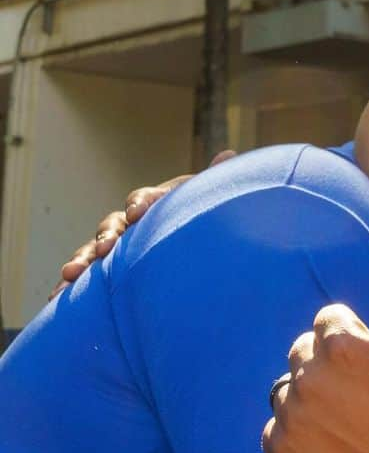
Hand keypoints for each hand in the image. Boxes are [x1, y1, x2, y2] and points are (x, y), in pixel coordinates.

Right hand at [51, 150, 234, 295]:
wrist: (187, 239)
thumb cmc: (198, 216)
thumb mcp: (206, 201)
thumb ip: (214, 182)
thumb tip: (229, 154)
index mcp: (153, 203)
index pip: (144, 199)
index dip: (141, 204)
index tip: (138, 212)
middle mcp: (128, 222)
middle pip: (112, 224)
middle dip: (106, 236)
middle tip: (104, 248)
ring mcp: (114, 245)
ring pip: (93, 250)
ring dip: (81, 260)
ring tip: (70, 274)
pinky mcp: (105, 269)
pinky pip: (85, 278)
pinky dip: (71, 287)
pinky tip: (56, 298)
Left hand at [263, 243, 368, 452]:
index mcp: (344, 347)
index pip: (329, 320)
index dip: (357, 342)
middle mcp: (309, 377)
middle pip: (305, 351)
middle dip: (330, 366)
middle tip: (367, 400)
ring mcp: (291, 417)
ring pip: (288, 387)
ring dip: (310, 398)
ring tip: (348, 423)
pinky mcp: (279, 452)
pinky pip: (276, 426)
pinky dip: (298, 434)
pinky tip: (333, 447)